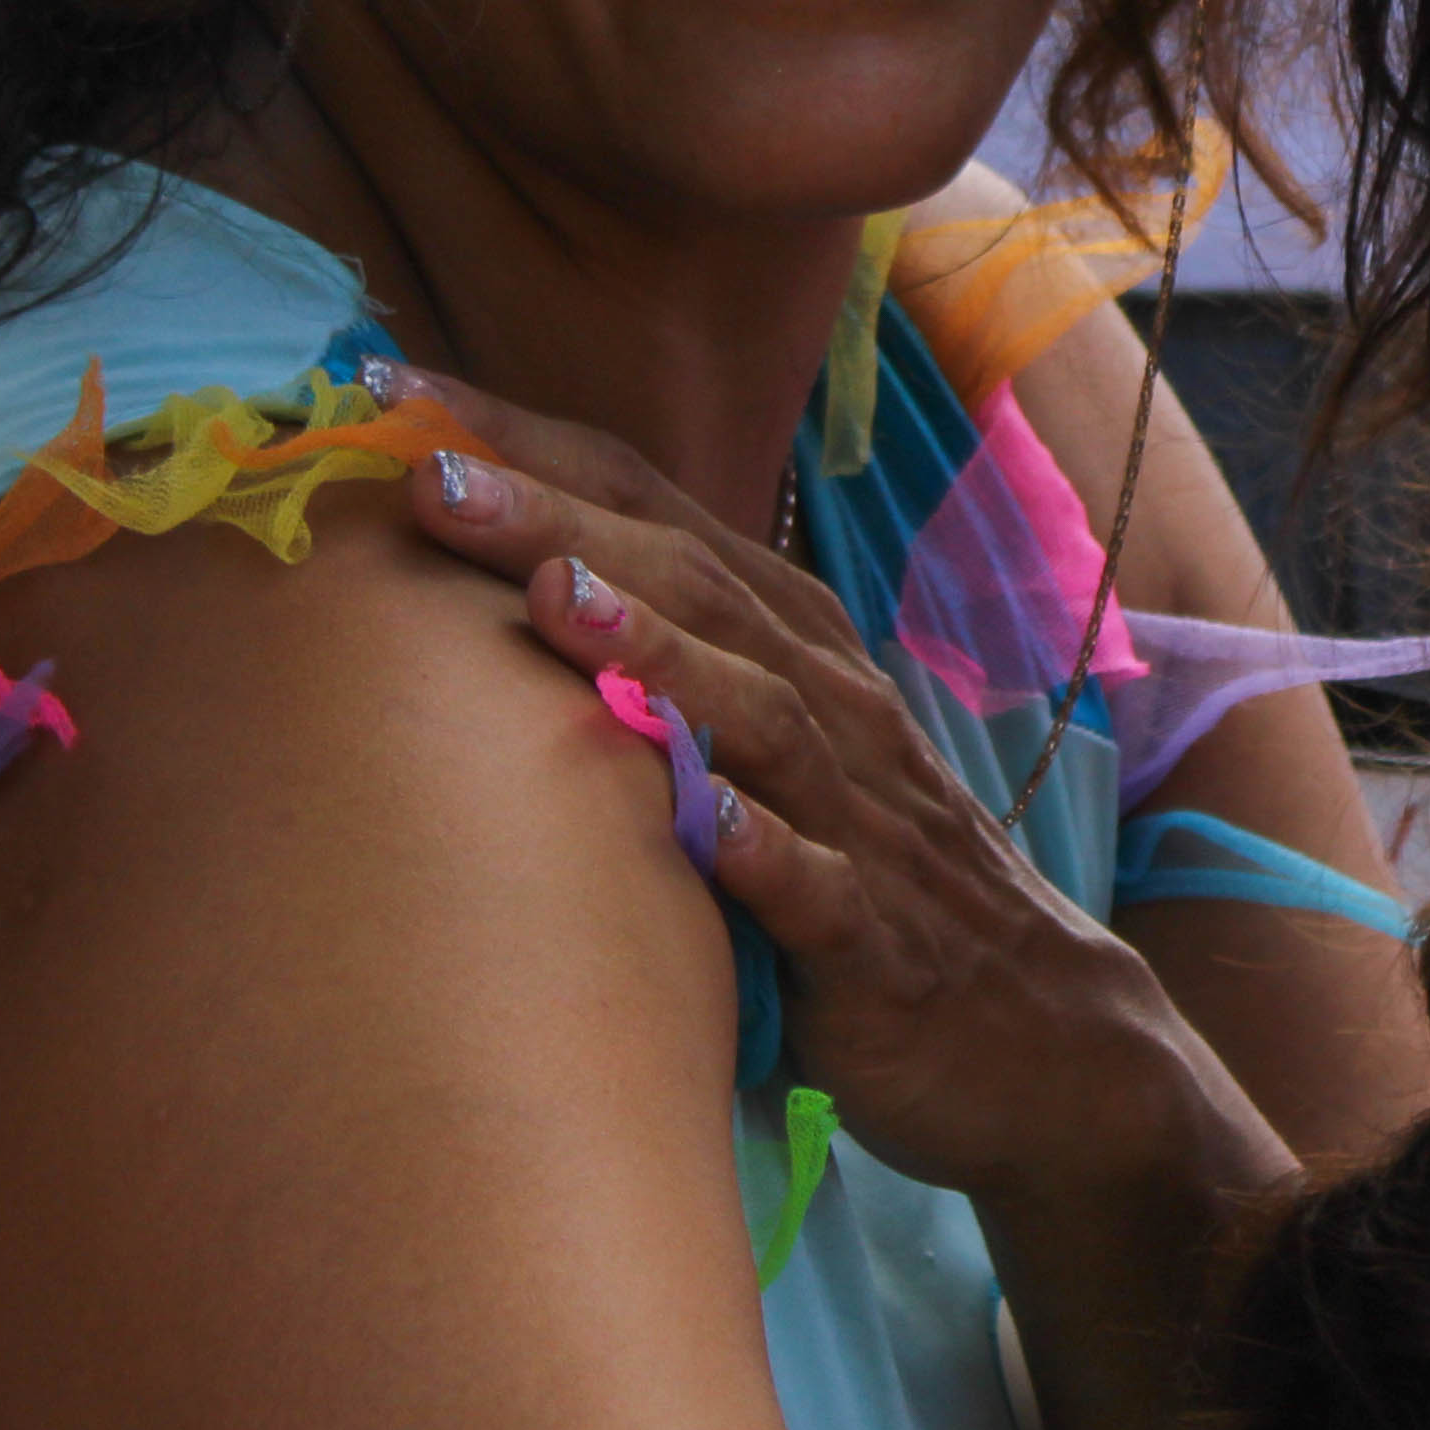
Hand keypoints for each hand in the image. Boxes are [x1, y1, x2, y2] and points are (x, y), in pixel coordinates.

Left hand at [389, 369, 1274, 1214]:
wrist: (1036, 1037)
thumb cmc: (865, 880)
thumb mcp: (768, 754)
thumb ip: (659, 673)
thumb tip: (477, 590)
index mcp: (788, 645)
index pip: (650, 510)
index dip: (529, 447)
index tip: (393, 392)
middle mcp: (828, 705)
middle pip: (691, 584)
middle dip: (559, 521)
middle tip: (431, 471)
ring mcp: (860, 819)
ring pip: (757, 712)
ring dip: (656, 651)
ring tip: (549, 597)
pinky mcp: (879, 942)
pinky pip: (817, 888)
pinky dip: (762, 847)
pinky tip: (701, 821)